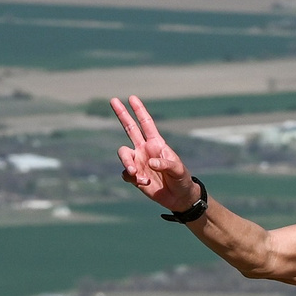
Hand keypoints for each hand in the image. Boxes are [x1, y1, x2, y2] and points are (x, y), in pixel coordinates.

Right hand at [110, 96, 199, 213]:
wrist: (178, 197)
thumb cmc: (182, 179)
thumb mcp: (178, 170)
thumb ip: (166, 163)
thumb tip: (150, 162)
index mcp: (156, 144)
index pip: (146, 124)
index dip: (139, 110)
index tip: (132, 97)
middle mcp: (145, 150)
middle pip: (130, 128)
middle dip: (122, 114)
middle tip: (113, 100)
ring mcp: (139, 162)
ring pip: (124, 154)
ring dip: (127, 163)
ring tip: (136, 173)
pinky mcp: (135, 176)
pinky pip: (126, 173)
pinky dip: (131, 177)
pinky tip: (143, 182)